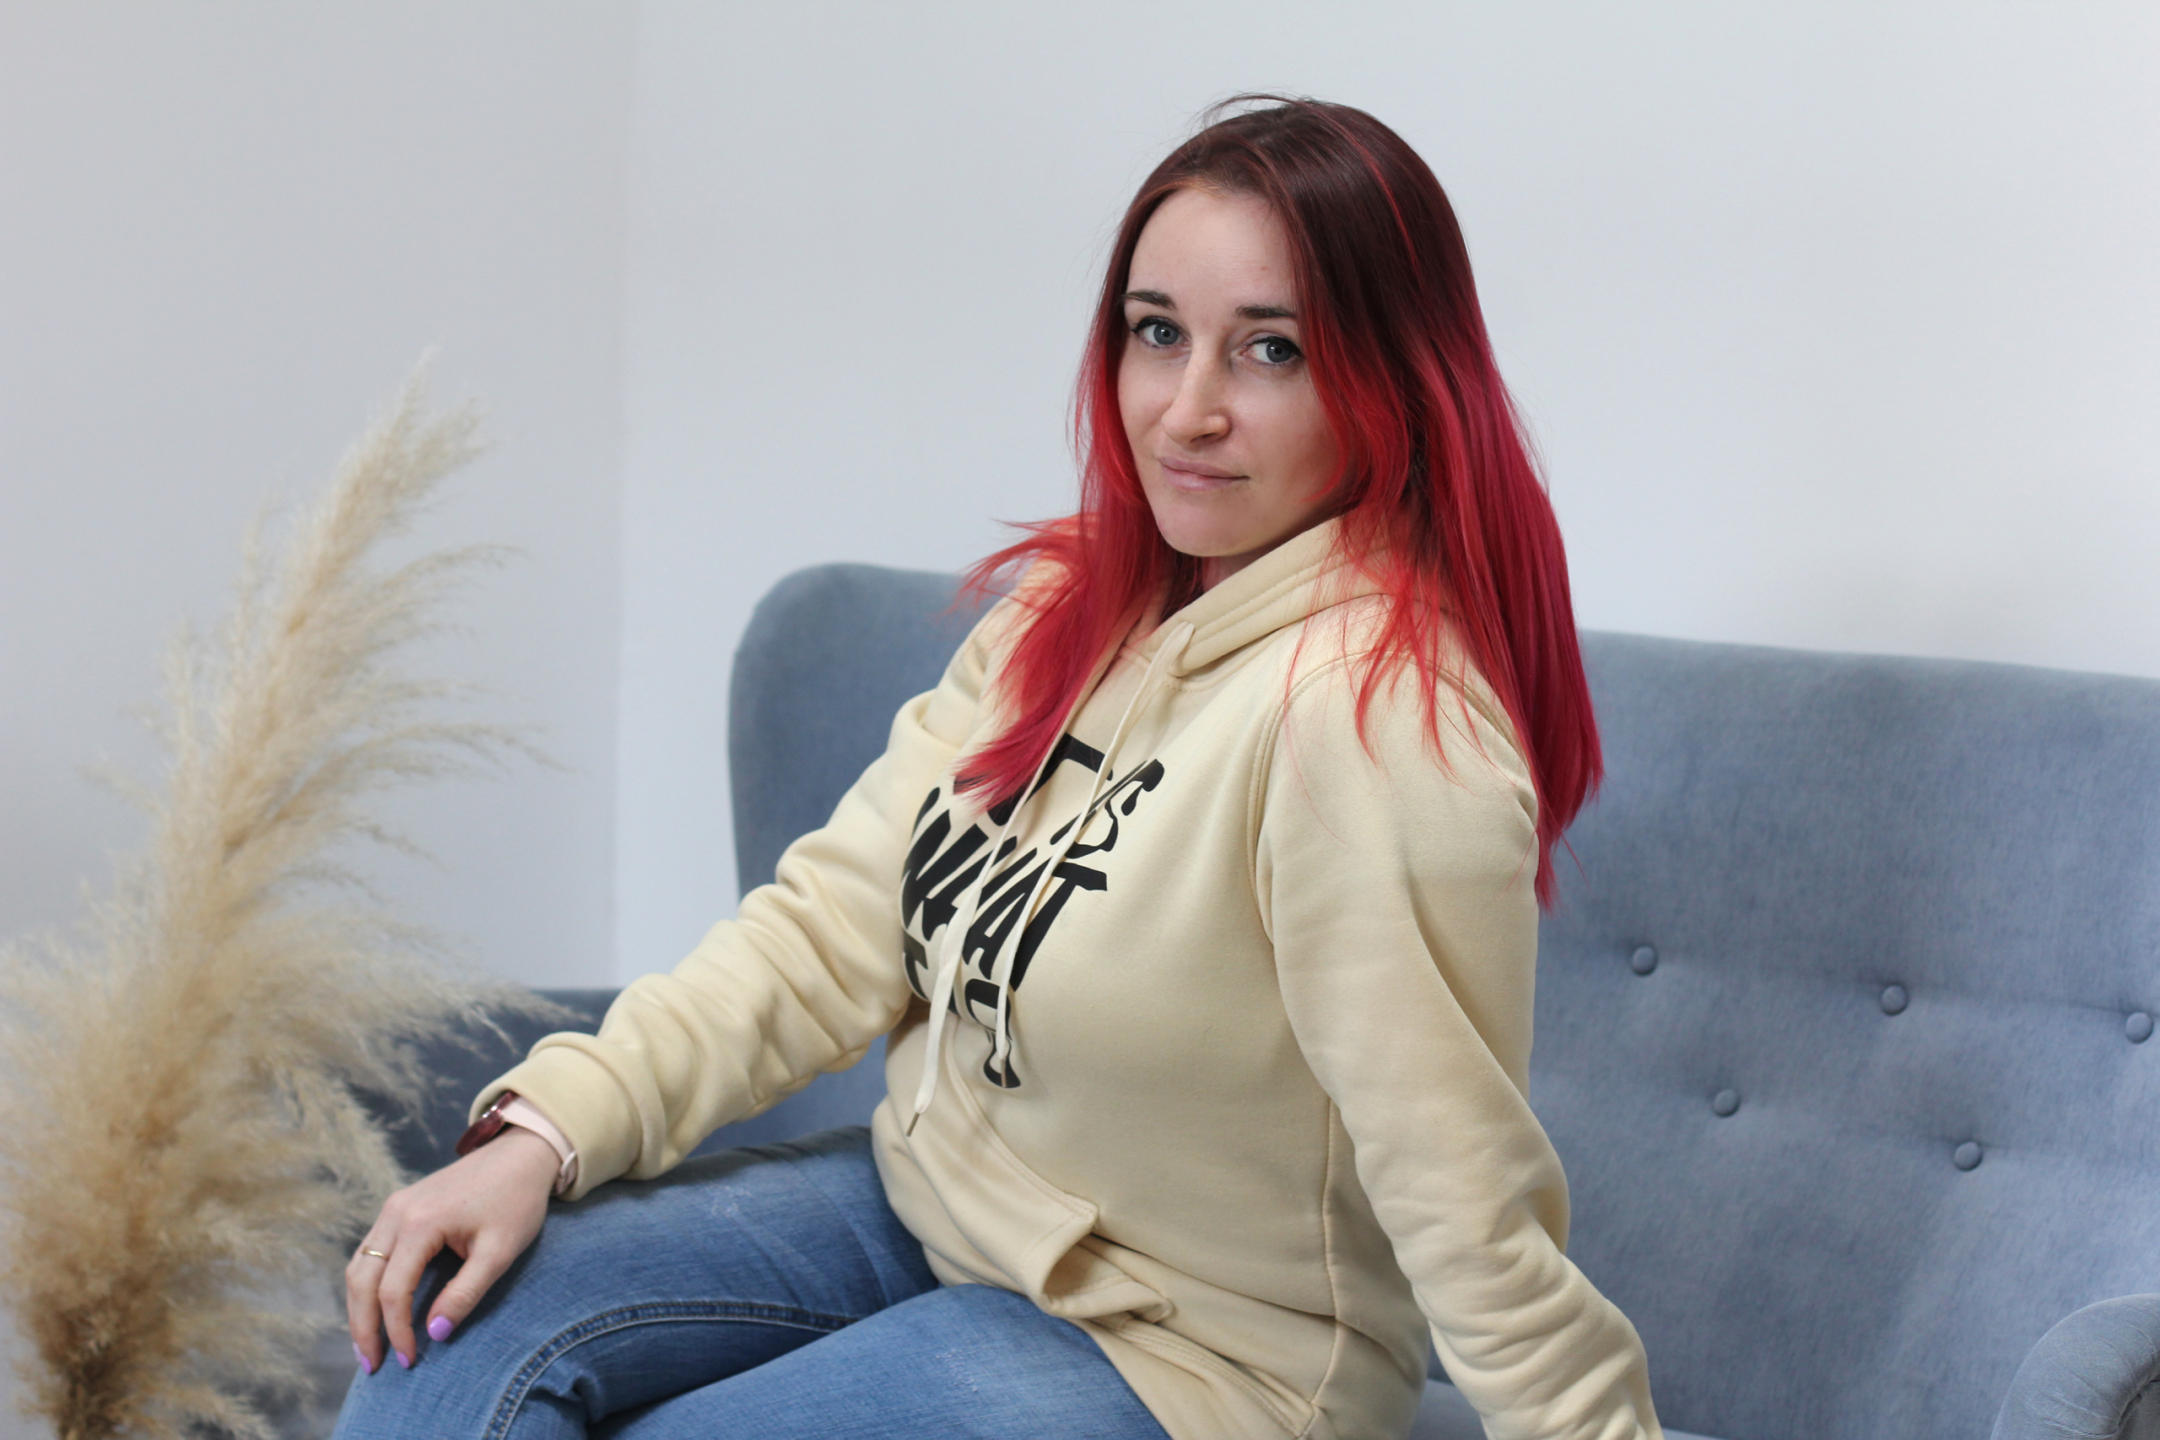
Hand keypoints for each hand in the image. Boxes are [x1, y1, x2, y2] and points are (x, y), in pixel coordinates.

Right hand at [345, 1124, 558, 1373]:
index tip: (410, 1361)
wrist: (521, 1155)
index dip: (397, 1331)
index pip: (393, 1291)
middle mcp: (396, 1213)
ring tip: (368, 1346)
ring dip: (358, 1308)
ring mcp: (394, 1207)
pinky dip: (367, 1284)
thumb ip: (466, 1293)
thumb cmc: (516, 1201)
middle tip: (371, 1366)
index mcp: (420, 1223)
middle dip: (363, 1328)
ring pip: (359, 1266)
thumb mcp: (500, 1252)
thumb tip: (435, 1333)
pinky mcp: (399, 1207)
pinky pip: (370, 1252)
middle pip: (362, 1280)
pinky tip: (376, 1309)